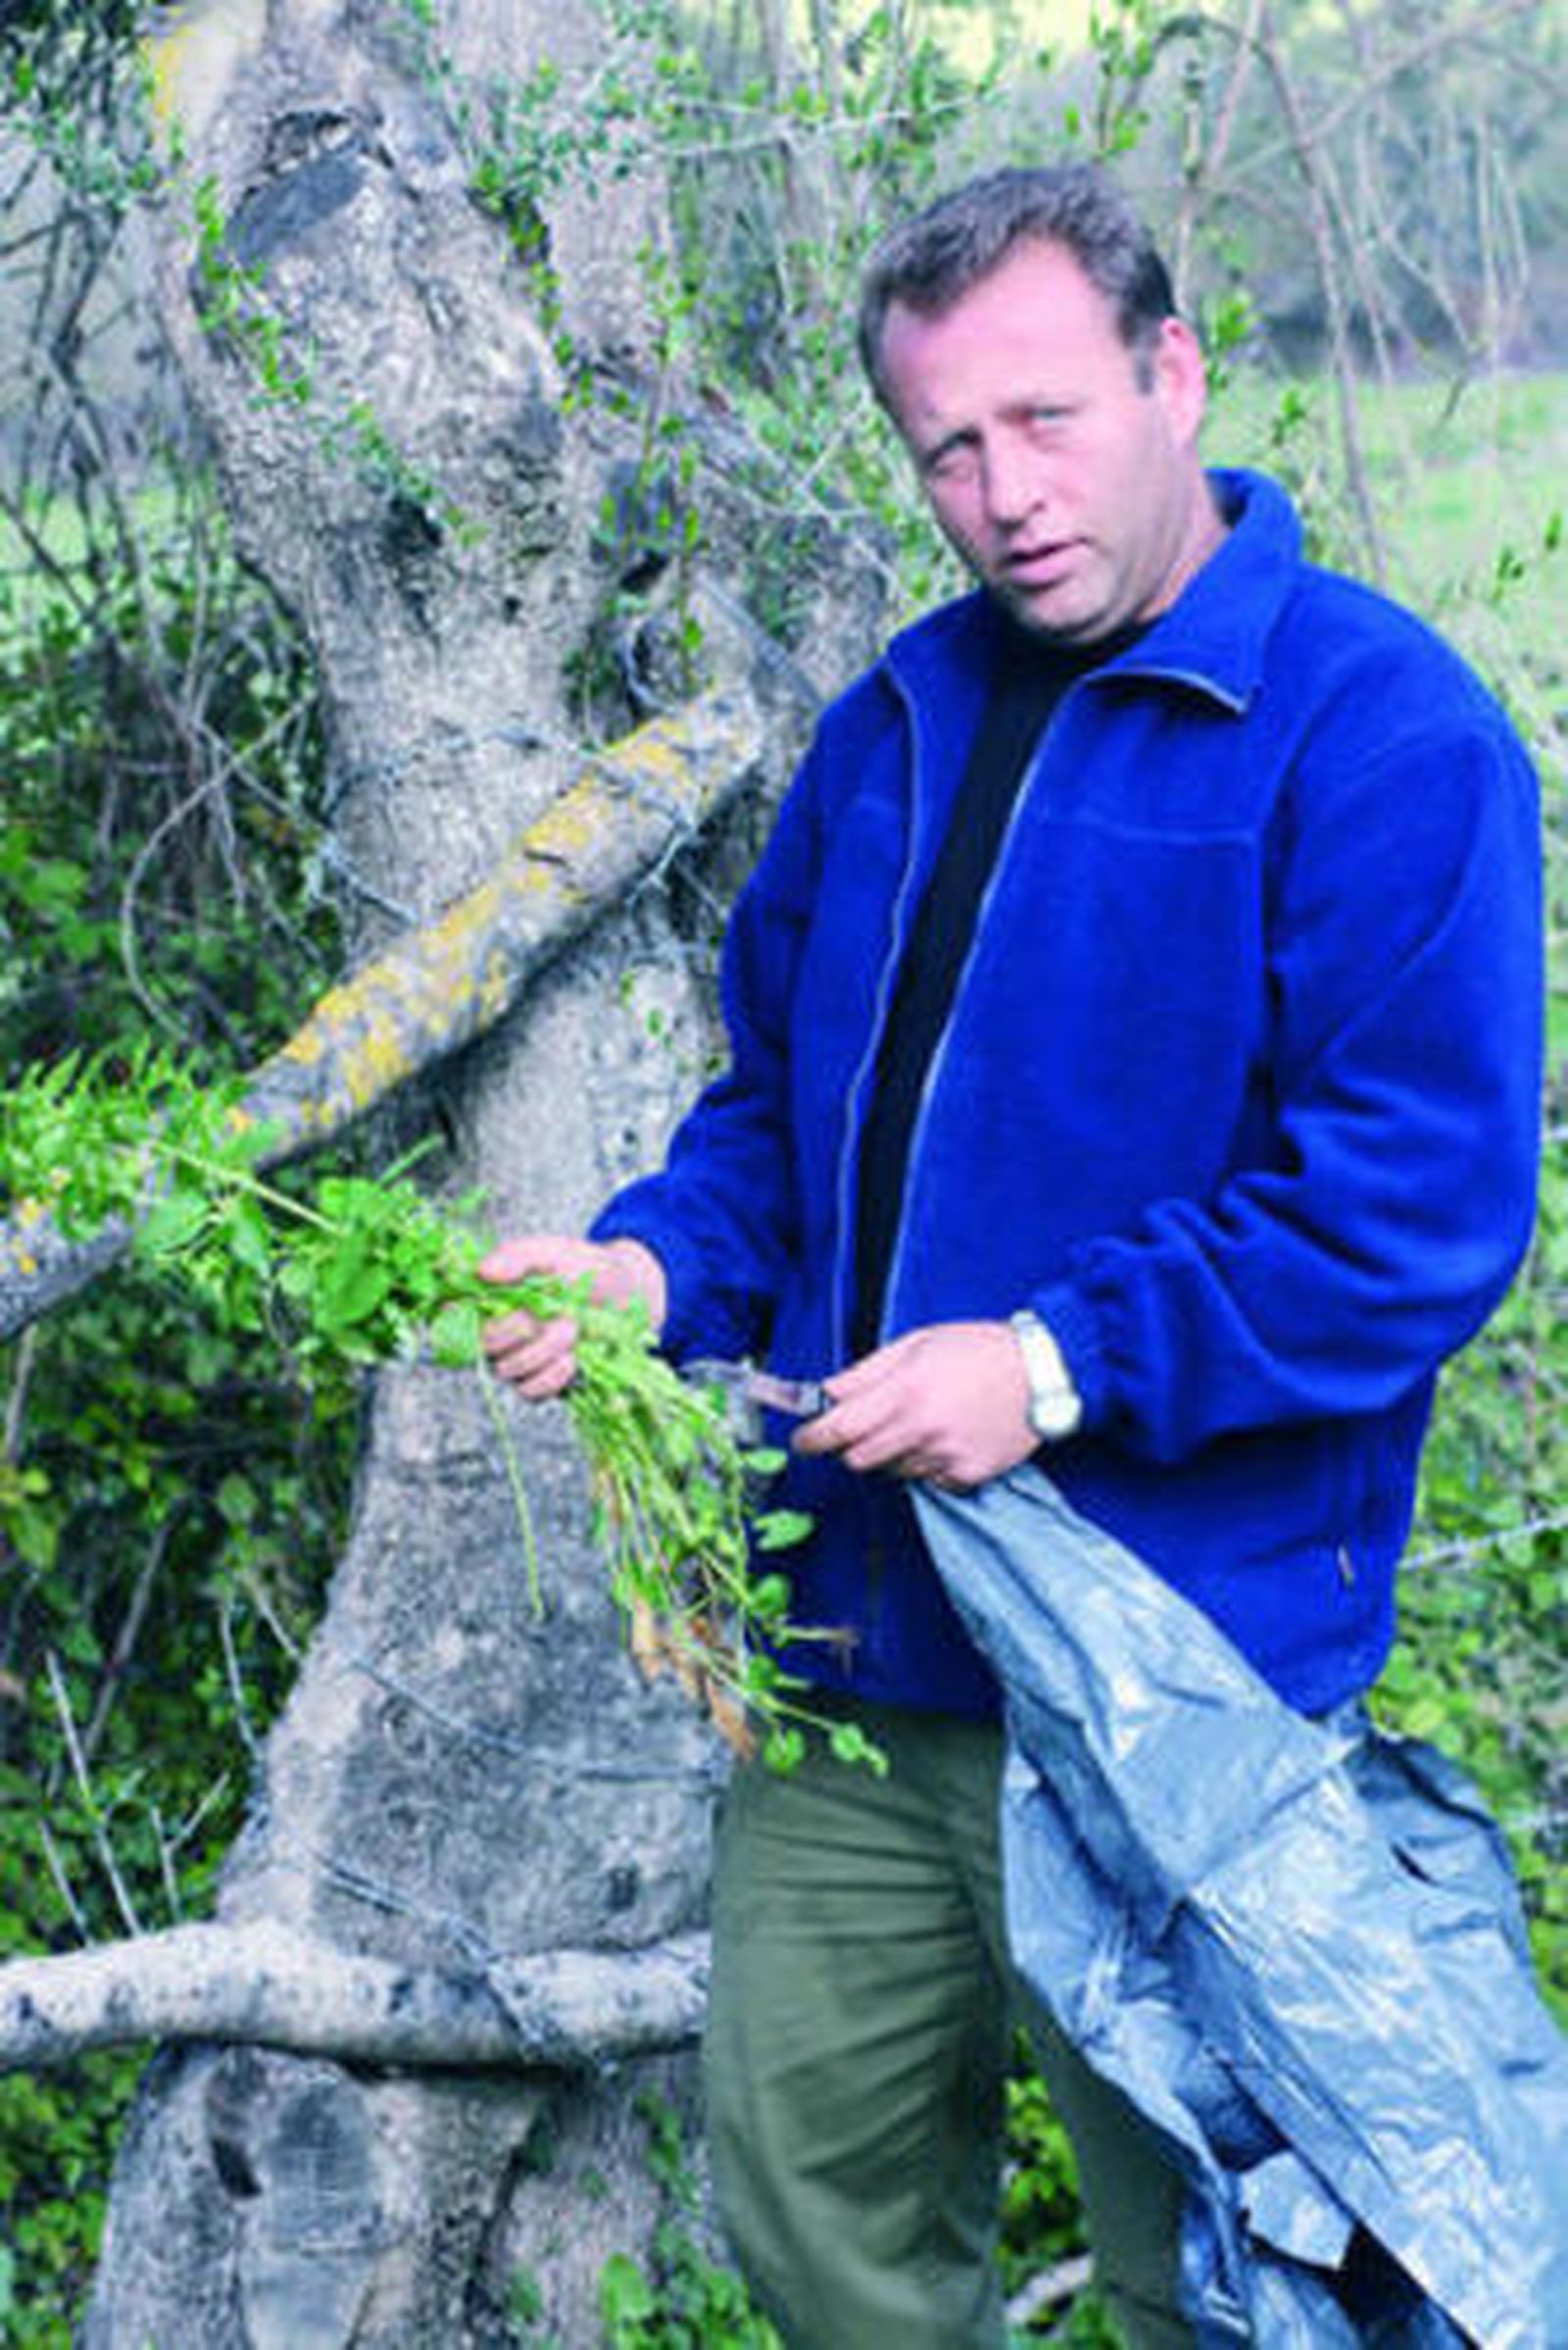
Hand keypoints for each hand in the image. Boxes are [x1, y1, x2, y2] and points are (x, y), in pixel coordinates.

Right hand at [478, 1233, 666, 1399]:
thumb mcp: (554, 1252)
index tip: (494, 1308)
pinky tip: (572, 1358)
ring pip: (507, 1369)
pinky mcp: (540, 1382)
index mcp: (490, 1297)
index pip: (452, 1313)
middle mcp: (497, 1331)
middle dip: (521, 1331)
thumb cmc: (587, 1269)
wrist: (630, 1295)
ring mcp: (517, 1359)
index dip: (461, 1316)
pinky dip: (552, 1376)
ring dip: (544, 1351)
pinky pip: (530, 1391)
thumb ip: (518, 1256)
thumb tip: (483, 1270)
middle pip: (482, 1345)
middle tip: (559, 1315)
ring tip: (574, 1328)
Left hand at [792, 1320, 1036, 1490]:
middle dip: (851, 1445)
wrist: (1041, 1372)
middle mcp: (921, 1429)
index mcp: (904, 1392)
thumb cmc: (978, 1350)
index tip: (802, 1441)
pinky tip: (946, 1436)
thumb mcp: (916, 1344)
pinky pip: (927, 1480)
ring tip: (919, 1421)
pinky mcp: (968, 1475)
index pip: (839, 1429)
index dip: (812, 1439)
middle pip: (858, 1459)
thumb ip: (866, 1372)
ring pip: (892, 1471)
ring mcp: (946, 1457)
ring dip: (891, 1453)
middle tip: (864, 1426)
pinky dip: (926, 1463)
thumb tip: (827, 1393)